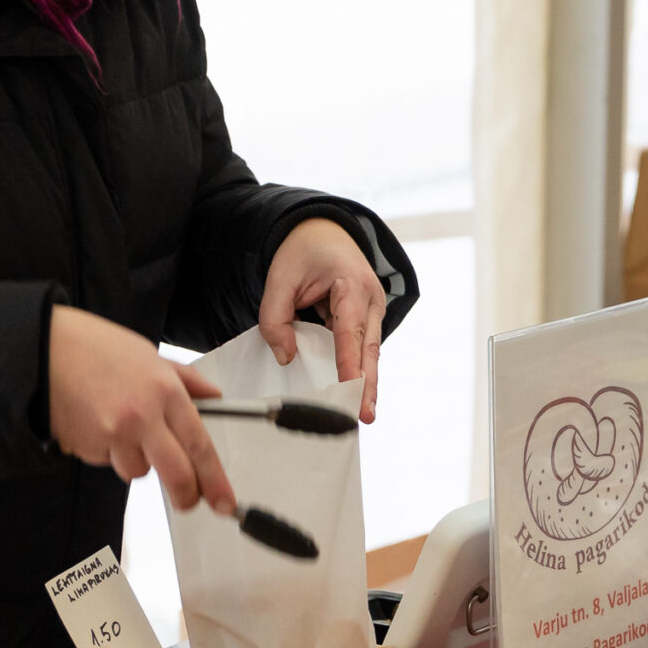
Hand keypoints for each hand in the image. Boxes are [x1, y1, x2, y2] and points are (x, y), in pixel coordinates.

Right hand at [47, 305, 236, 513]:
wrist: (44, 348)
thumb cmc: (95, 347)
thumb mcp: (149, 354)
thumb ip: (185, 380)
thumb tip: (213, 395)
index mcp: (164, 391)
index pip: (200, 445)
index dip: (215, 480)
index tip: (224, 500)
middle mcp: (141, 416)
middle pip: (176, 473)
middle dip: (187, 495)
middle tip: (189, 500)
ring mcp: (111, 435)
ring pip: (138, 470)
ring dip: (136, 459)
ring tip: (120, 425)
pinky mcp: (86, 447)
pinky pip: (107, 461)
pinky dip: (107, 451)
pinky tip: (97, 422)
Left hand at [260, 217, 387, 422]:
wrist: (323, 231)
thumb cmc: (303, 252)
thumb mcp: (279, 279)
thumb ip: (275, 319)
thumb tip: (286, 357)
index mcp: (352, 285)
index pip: (350, 332)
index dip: (350, 364)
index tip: (351, 389)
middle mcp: (371, 299)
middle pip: (370, 349)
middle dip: (367, 384)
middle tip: (365, 415)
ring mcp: (372, 310)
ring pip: (370, 352)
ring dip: (365, 381)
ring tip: (361, 412)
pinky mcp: (366, 319)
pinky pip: (362, 348)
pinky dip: (358, 369)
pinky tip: (355, 393)